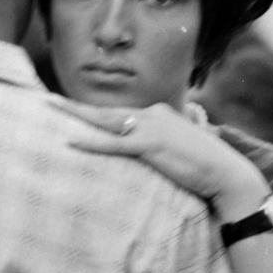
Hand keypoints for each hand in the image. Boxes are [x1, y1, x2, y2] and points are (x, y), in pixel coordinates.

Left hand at [48, 97, 267, 214]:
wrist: (225, 172)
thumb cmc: (206, 165)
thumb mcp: (182, 147)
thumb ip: (165, 144)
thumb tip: (157, 150)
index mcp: (158, 113)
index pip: (119, 112)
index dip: (94, 113)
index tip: (73, 109)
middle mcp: (151, 114)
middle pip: (105, 111)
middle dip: (75, 107)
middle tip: (48, 99)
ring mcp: (150, 128)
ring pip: (104, 120)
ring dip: (76, 114)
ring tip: (51, 107)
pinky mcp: (149, 146)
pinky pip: (113, 144)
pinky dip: (90, 142)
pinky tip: (70, 140)